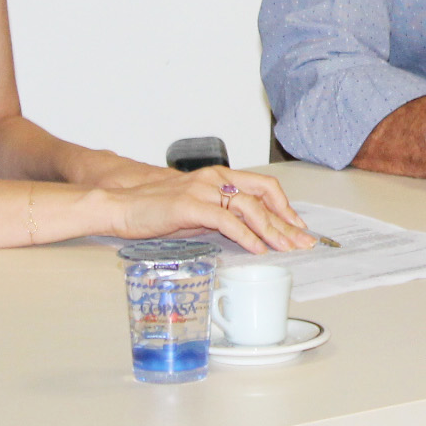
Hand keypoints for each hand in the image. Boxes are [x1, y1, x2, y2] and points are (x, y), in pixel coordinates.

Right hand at [104, 166, 316, 252]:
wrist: (122, 206)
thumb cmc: (157, 209)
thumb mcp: (197, 208)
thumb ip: (221, 213)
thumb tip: (249, 231)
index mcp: (220, 176)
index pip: (264, 187)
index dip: (285, 207)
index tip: (298, 226)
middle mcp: (215, 179)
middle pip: (263, 197)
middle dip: (287, 222)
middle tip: (304, 241)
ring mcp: (203, 190)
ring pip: (249, 207)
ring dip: (271, 230)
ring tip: (286, 248)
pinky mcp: (190, 206)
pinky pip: (225, 220)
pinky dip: (245, 235)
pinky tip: (257, 248)